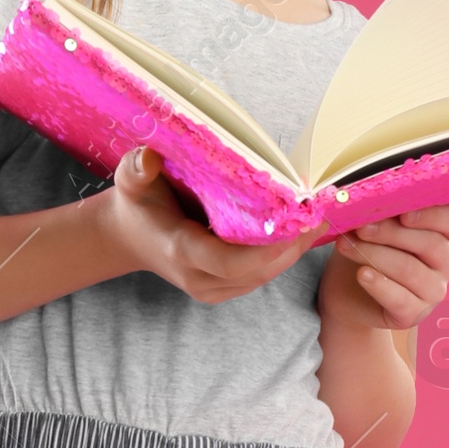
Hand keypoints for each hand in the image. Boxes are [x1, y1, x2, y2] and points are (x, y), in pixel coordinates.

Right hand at [93, 145, 325, 302]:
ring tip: (316, 222)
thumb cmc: (136, 203)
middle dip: (292, 247)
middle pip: (257, 272)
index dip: (267, 249)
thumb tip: (149, 157)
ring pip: (263, 277)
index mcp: (180, 251)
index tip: (297, 224)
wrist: (129, 237)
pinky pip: (259, 277)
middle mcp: (197, 278)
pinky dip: (281, 257)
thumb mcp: (129, 180)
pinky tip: (299, 234)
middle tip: (319, 216)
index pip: (230, 261)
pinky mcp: (221, 290)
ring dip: (292, 253)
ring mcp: (210, 289)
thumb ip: (136, 168)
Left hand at [320, 203, 448, 332]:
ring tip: (347, 245)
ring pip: (410, 270)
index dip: (432, 215)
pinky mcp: (415, 314)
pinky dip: (379, 285)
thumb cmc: (369, 248)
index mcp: (446, 234)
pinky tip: (362, 274)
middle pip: (430, 244)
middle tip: (361, 227)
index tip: (403, 213)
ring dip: (375, 255)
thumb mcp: (376, 224)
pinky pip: (400, 299)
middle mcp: (447, 263)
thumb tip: (373, 199)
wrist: (349, 291)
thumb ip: (384, 212)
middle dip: (392, 233)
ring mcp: (434, 291)